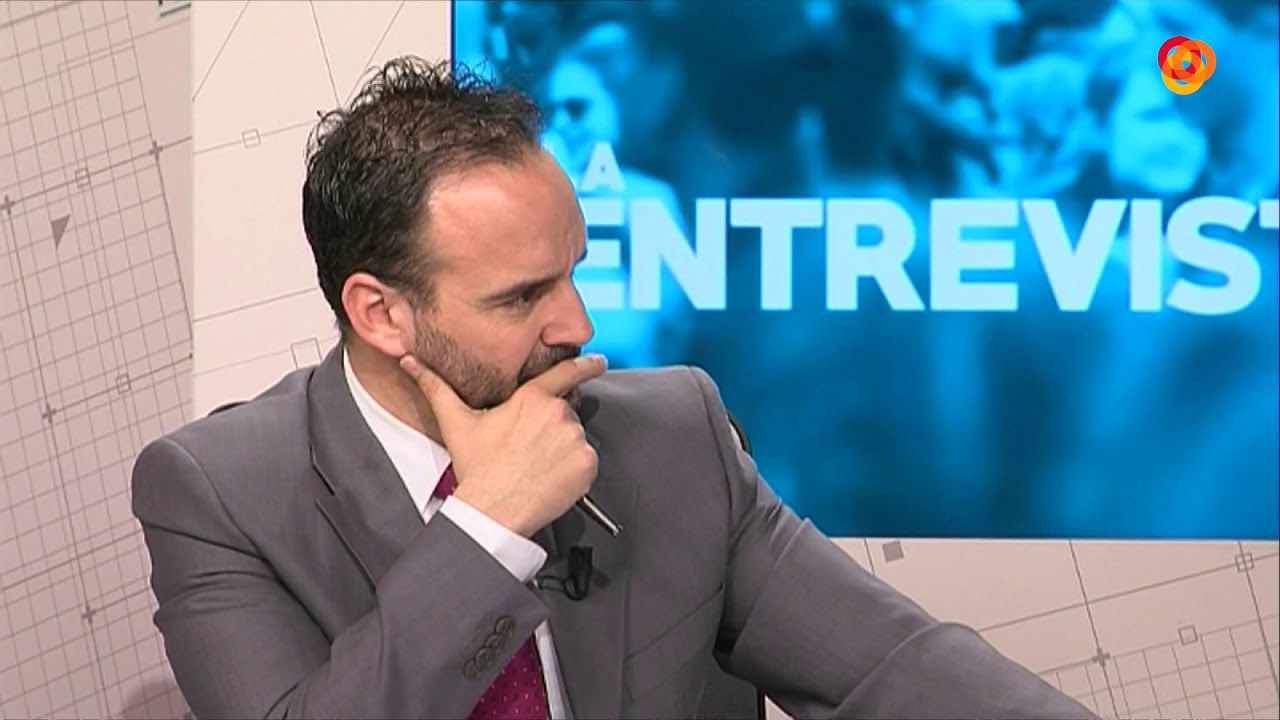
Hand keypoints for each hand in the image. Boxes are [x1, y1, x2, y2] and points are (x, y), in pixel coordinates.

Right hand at [400, 353, 607, 536]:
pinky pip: (587, 461)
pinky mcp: (586, 463)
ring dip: (563, 448)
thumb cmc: (477, 468)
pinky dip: (574, 469)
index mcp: (532, 398)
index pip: (567, 372)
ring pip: (576, 437)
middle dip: (554, 425)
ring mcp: (575, 438)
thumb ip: (435, 387)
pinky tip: (550, 477)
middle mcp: (558, 413)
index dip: (586, 364)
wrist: (493, 509)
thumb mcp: (456, 422)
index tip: (599, 360)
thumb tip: (410, 362)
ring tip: (537, 466)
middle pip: (567, 411)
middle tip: (531, 448)